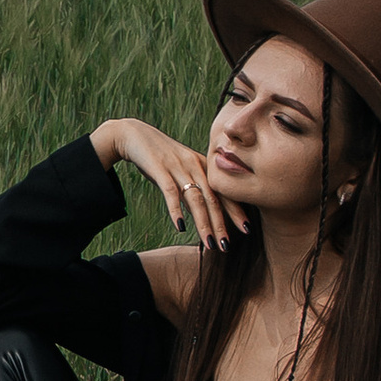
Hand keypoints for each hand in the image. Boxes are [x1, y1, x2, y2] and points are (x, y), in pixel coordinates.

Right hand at [91, 116, 248, 249]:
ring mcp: (178, 167)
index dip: (236, 210)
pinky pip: (170, 192)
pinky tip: (181, 227)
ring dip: (203, 223)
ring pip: (195, 199)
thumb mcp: (183, 167)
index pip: (224, 190)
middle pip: (212, 198)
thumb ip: (196, 183)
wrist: (135, 134)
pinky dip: (176, 210)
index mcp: (203, 165)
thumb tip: (208, 207)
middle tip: (227, 245)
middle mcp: (195, 166)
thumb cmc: (160, 156)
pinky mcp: (159, 169)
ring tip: (209, 243)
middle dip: (221, 224)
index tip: (246, 229)